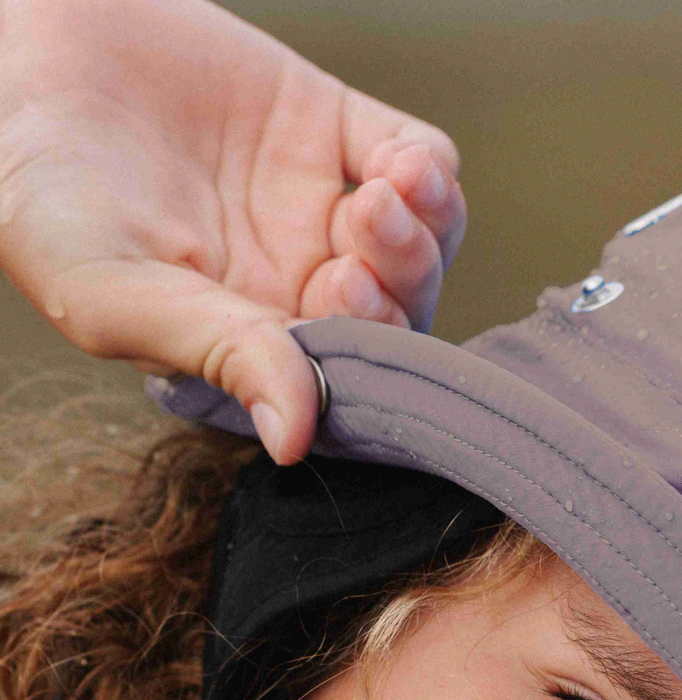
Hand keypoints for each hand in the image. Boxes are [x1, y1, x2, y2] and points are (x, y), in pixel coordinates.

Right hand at [0, 0, 465, 461]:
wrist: (22, 62)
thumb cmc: (44, 198)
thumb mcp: (118, 294)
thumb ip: (218, 357)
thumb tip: (295, 442)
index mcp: (251, 344)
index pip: (345, 380)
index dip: (366, 362)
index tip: (336, 315)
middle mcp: (298, 283)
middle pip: (398, 319)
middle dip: (397, 302)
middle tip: (353, 270)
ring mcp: (320, 207)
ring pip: (421, 248)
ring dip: (421, 240)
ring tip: (377, 206)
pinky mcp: (334, 127)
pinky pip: (420, 164)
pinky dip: (429, 174)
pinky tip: (400, 172)